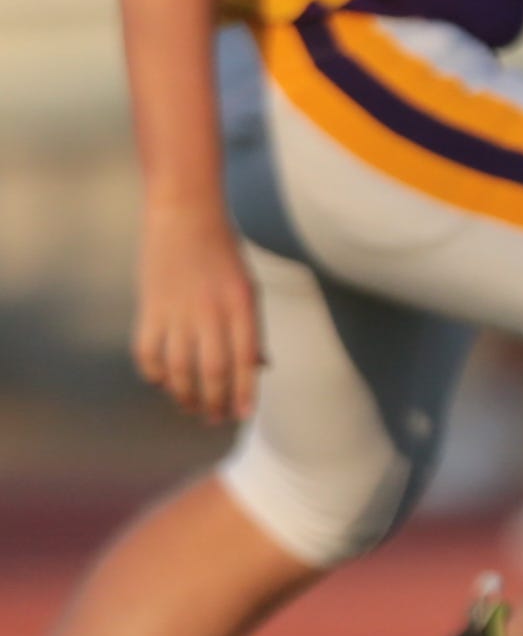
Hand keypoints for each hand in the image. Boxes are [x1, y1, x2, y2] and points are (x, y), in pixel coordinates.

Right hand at [134, 207, 261, 422]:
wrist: (185, 216)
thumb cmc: (223, 256)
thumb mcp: (247, 288)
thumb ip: (252, 329)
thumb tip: (261, 368)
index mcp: (242, 305)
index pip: (246, 360)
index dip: (245, 392)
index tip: (243, 416)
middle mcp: (211, 311)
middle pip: (213, 371)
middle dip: (215, 402)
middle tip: (215, 419)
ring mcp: (178, 310)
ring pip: (179, 369)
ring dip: (185, 395)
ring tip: (192, 408)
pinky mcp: (150, 308)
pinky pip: (148, 353)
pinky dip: (155, 374)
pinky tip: (164, 383)